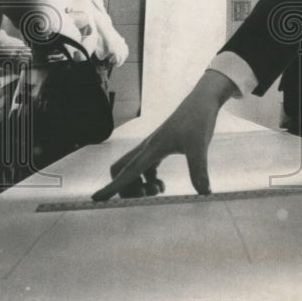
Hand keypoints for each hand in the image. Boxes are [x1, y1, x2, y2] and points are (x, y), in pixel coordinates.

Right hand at [91, 70, 236, 200]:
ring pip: (132, 170)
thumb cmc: (199, 119)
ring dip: (138, 185)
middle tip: (145, 195)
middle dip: (125, 188)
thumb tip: (204, 193)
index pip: (126, 172)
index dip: (111, 187)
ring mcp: (152, 147)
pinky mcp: (160, 147)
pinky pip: (144, 168)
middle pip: (120, 170)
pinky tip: (162, 185)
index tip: (96, 199)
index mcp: (151, 148)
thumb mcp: (200, 145)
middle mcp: (147, 148)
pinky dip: (148, 180)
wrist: (202, 101)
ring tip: (159, 190)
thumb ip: (199, 170)